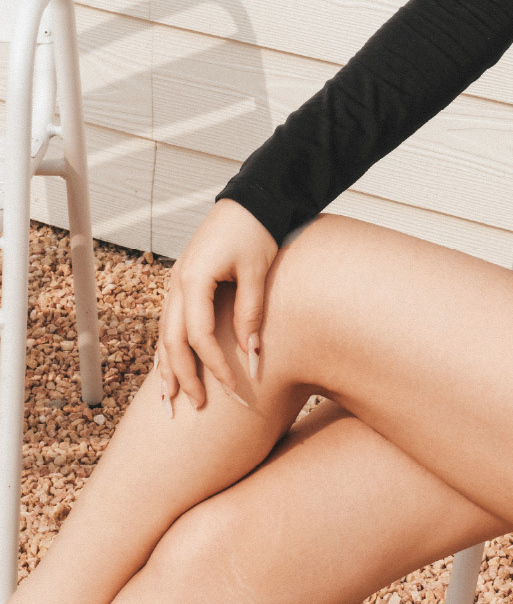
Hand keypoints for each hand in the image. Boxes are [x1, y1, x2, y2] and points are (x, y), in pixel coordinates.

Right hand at [156, 199, 277, 412]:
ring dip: (167, 365)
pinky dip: (169, 346)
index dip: (215, 367)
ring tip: (170, 397)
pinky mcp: (183, 280)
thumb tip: (251, 355)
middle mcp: (177, 282)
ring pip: (164, 332)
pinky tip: (170, 365)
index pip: (199, 337)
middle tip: (197, 406)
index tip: (235, 389)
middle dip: (183, 376)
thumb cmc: (257, 229)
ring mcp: (176, 281)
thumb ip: (251, 312)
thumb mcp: (257, 271)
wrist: (250, 198)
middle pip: (172, 340)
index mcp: (194, 279)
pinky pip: (170, 320)